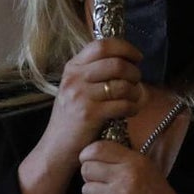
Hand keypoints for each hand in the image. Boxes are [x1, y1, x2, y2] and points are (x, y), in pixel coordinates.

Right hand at [17, 38, 142, 193]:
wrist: (56, 148)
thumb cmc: (72, 118)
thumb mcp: (76, 88)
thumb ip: (94, 72)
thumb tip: (124, 58)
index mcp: (72, 67)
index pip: (102, 45)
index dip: (125, 48)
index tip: (136, 57)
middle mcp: (74, 78)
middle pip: (116, 63)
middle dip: (134, 71)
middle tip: (137, 80)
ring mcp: (81, 96)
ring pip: (121, 84)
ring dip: (135, 91)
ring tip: (135, 98)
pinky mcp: (90, 114)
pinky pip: (122, 104)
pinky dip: (133, 107)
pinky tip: (131, 110)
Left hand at [80, 140, 193, 193]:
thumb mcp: (149, 172)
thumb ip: (126, 163)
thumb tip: (95, 159)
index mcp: (136, 160)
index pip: (98, 148)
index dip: (87, 155)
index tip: (89, 163)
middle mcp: (128, 173)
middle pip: (87, 168)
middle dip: (89, 178)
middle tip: (100, 186)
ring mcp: (121, 193)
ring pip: (86, 189)